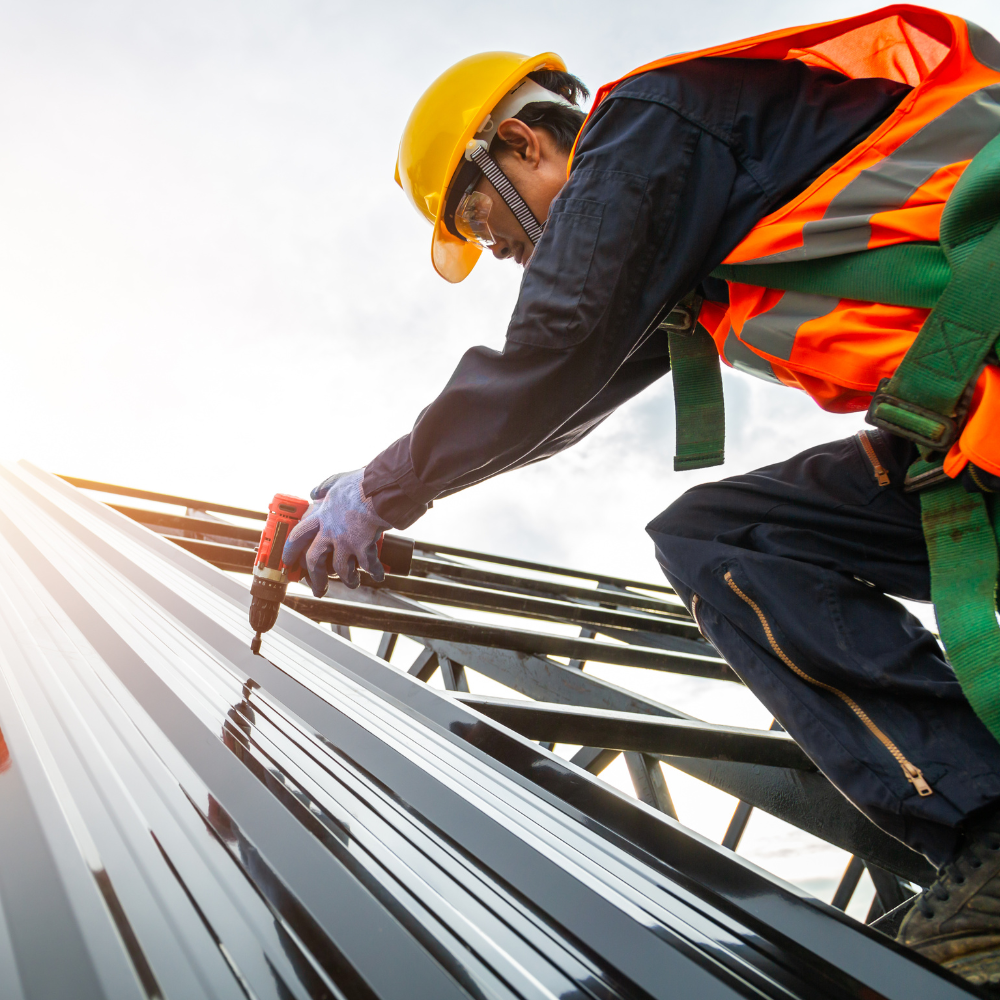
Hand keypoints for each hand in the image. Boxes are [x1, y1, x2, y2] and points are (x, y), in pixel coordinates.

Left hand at [281, 469, 390, 594]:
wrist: (380, 489)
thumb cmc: (361, 484)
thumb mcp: (337, 481)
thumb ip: (325, 487)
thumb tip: (314, 492)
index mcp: (322, 516)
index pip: (298, 536)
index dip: (290, 551)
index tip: (288, 561)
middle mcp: (330, 531)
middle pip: (314, 560)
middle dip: (315, 578)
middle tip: (318, 588)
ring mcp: (346, 541)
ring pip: (340, 569)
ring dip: (347, 579)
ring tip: (353, 583)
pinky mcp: (363, 547)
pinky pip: (368, 566)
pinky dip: (375, 572)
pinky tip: (379, 576)